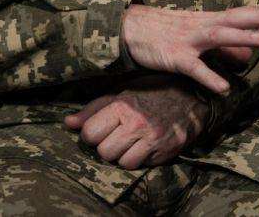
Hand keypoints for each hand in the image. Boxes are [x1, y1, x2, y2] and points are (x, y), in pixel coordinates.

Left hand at [64, 78, 208, 168]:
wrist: (190, 94)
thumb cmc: (150, 91)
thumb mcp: (120, 93)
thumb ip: (93, 109)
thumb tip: (68, 124)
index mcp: (121, 106)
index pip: (89, 134)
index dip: (92, 134)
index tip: (101, 130)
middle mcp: (136, 124)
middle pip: (104, 152)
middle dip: (108, 147)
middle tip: (118, 136)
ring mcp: (152, 139)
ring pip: (123, 163)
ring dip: (125, 156)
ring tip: (133, 142)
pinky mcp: (165, 151)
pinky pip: (143, 166)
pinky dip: (142, 159)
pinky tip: (146, 145)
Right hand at [120, 5, 258, 93]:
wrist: (130, 28)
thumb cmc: (166, 31)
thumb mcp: (198, 35)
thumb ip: (222, 47)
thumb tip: (245, 58)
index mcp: (210, 20)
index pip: (245, 16)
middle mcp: (203, 26)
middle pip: (237, 19)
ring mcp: (189, 40)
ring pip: (217, 36)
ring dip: (239, 38)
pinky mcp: (175, 57)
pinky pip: (194, 68)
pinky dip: (209, 77)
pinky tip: (223, 88)